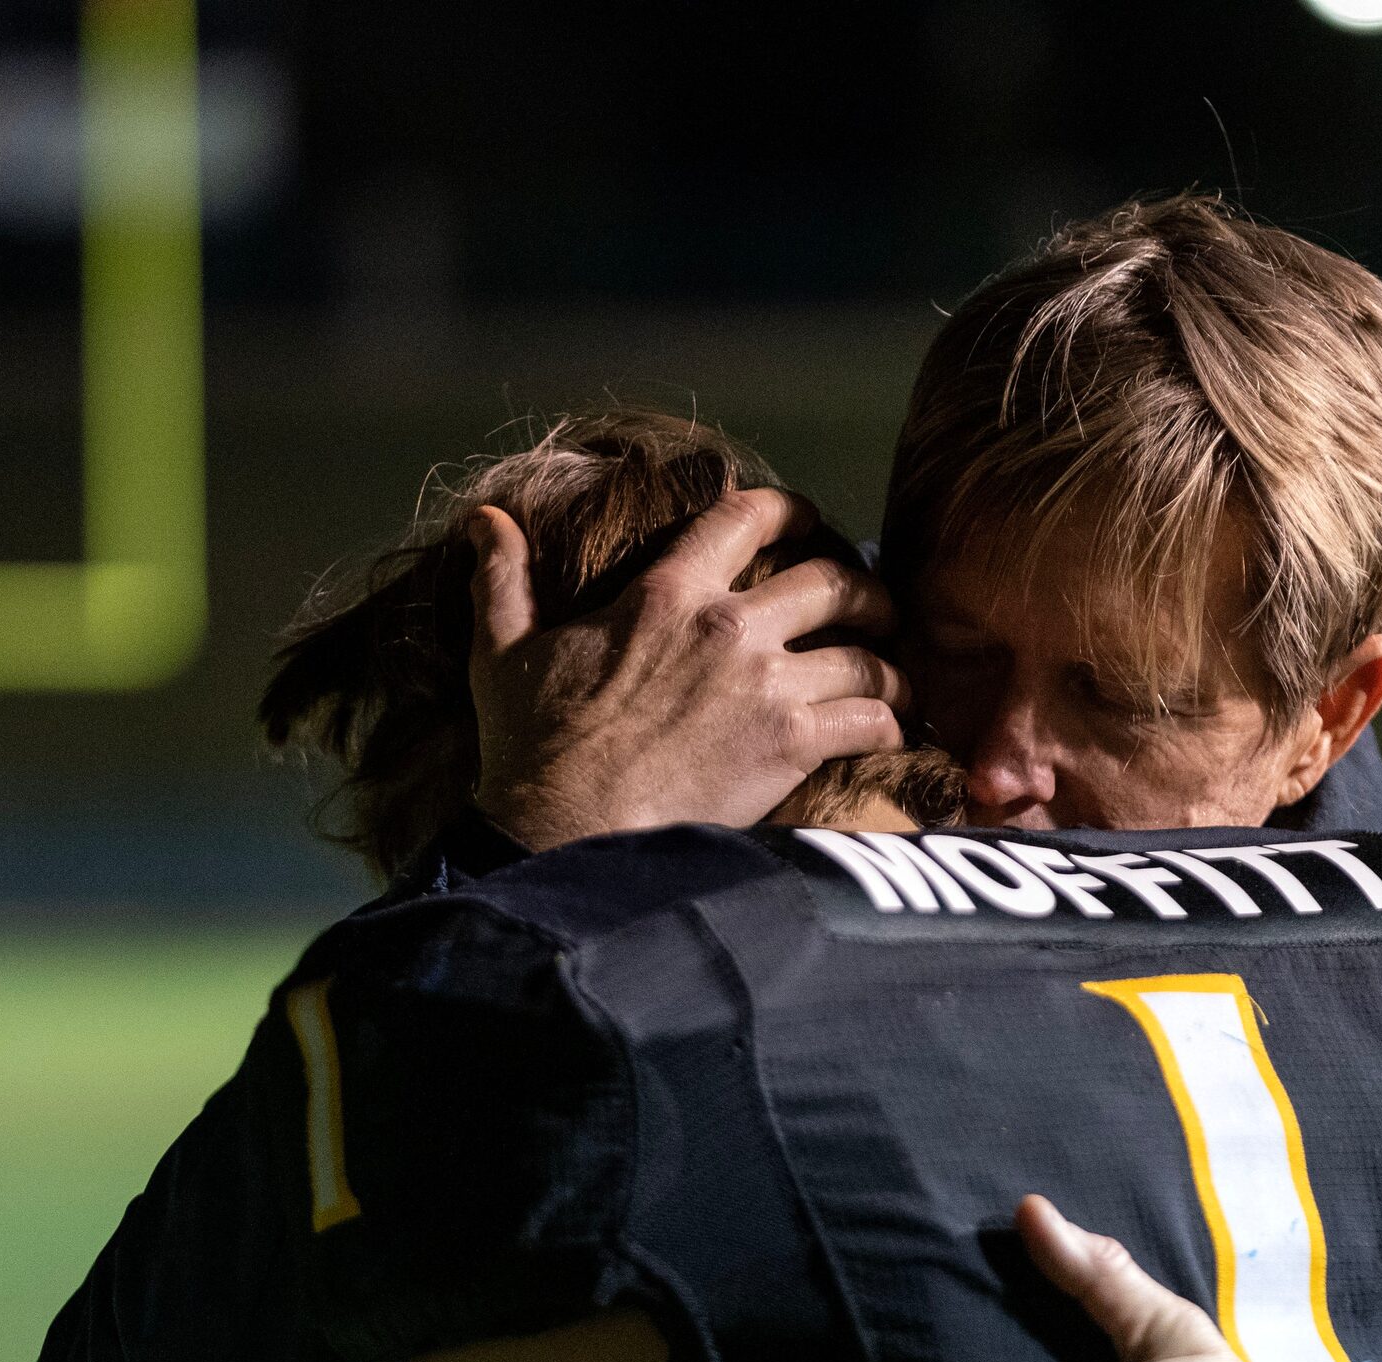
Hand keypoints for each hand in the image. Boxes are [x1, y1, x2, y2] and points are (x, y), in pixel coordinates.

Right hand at [465, 491, 907, 850]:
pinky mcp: (790, 745)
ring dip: (890, 664)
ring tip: (896, 679)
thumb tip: (485, 519)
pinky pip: (870, 718)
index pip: (746, 517)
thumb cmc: (531, 748)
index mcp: (666, 592)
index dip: (791, 509)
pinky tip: (891, 732)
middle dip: (866, 590)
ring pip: (866, 653)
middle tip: (875, 608)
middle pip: (832, 581)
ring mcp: (765, 685)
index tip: (812, 520)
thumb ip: (503, 580)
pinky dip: (891, 722)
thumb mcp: (504, 651)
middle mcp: (728, 625)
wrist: (563, 831)